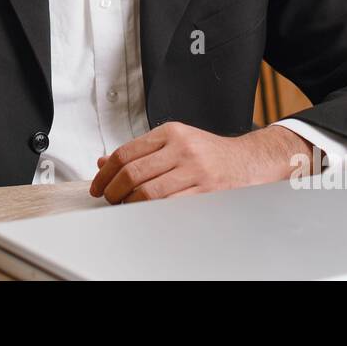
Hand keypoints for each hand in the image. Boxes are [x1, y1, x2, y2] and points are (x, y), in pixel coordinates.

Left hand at [88, 122, 313, 203]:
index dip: (105, 173)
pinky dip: (151, 212)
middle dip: (114, 191)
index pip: (125, 153)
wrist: (248, 162)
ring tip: (126, 206)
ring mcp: (195, 170)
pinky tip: (146, 213)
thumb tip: (103, 162)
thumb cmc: (209, 154)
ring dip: (129, 204)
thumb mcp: (174, 141)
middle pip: (133, 173)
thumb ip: (140, 152)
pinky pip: (169, 206)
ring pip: (148, 193)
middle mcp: (183, 148)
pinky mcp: (206, 192)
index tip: (98, 185)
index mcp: (171, 132)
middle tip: (109, 198)